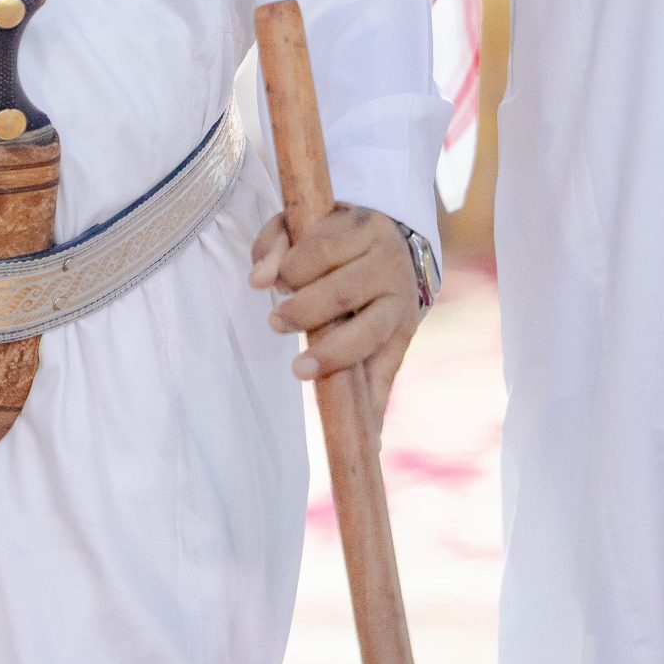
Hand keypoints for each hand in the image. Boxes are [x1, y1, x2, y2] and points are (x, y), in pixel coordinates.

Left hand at [250, 204, 422, 414]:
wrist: (392, 245)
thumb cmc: (334, 237)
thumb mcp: (304, 225)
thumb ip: (275, 245)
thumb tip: (260, 282)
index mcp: (365, 229)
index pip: (323, 248)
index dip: (293, 267)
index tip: (273, 282)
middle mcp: (390, 265)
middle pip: (342, 292)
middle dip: (304, 311)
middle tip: (276, 323)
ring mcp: (401, 305)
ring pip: (367, 334)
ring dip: (332, 355)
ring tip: (300, 368)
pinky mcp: (404, 338)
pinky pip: (388, 374)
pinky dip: (375, 406)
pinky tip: (364, 438)